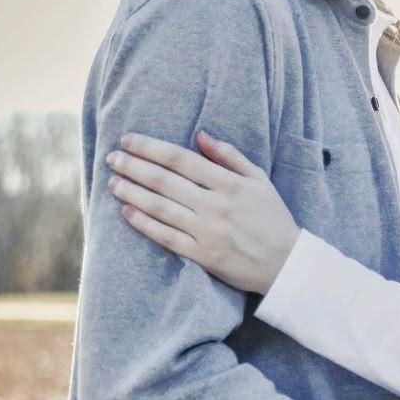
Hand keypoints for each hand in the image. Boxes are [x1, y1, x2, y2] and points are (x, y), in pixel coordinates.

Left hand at [107, 131, 299, 293]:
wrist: (287, 264)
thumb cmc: (274, 219)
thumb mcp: (259, 181)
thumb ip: (230, 157)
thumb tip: (200, 135)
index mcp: (230, 184)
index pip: (181, 159)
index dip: (151, 147)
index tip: (128, 140)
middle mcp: (215, 206)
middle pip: (165, 181)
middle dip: (134, 166)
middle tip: (113, 157)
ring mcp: (208, 232)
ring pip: (161, 208)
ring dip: (133, 192)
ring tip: (113, 182)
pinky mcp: (203, 256)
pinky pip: (166, 237)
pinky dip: (144, 224)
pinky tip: (126, 211)